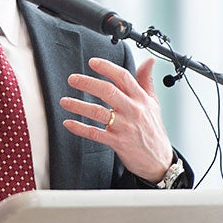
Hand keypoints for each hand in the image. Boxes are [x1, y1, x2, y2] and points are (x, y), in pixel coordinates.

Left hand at [60, 57, 173, 183]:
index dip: (107, 67)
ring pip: (98, 112)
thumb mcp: (153, 103)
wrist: (158, 160)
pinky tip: (69, 123)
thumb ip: (146, 81)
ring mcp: (125, 127)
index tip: (92, 62)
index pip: (123, 77)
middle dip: (88, 83)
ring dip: (79, 106)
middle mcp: (133, 111)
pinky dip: (80, 128)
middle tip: (72, 79)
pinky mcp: (118, 143)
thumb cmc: (153, 129)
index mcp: (141, 99)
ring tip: (64, 101)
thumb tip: (149, 61)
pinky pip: (95, 133)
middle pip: (108, 91)